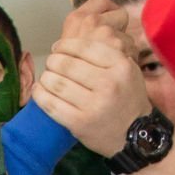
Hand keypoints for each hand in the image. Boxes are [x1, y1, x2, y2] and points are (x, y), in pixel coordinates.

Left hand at [35, 23, 147, 157]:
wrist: (135, 136)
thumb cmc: (127, 98)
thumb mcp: (128, 69)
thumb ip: (108, 53)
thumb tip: (75, 38)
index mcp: (121, 66)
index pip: (84, 47)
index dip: (65, 45)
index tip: (58, 47)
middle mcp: (109, 84)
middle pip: (66, 63)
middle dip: (53, 61)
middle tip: (51, 63)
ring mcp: (94, 105)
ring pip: (56, 83)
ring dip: (45, 78)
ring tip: (46, 77)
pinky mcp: (80, 123)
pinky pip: (51, 104)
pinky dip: (40, 95)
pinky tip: (39, 91)